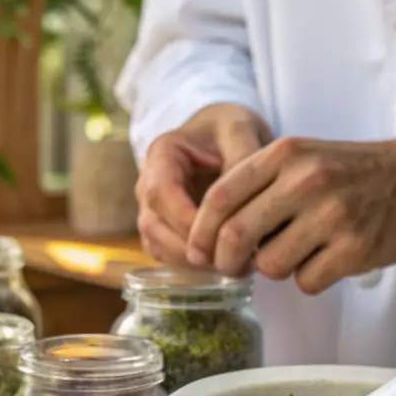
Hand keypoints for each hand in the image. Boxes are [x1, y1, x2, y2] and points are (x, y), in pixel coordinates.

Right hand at [135, 103, 270, 264]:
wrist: (222, 136)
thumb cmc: (229, 129)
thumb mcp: (240, 128)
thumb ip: (243, 155)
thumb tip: (247, 198)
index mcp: (162, 154)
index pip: (161, 193)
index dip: (185, 220)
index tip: (220, 238)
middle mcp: (148, 184)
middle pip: (154, 225)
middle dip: (190, 248)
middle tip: (233, 261)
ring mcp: (152, 209)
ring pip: (158, 245)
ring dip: (193, 263)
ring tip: (236, 268)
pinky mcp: (164, 229)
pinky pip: (169, 255)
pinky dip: (194, 267)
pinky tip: (228, 268)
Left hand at [185, 132, 395, 292]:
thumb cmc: (346, 172)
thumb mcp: (298, 157)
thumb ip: (254, 184)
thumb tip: (209, 236)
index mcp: (285, 154)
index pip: (220, 197)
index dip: (200, 232)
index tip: (197, 251)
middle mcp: (306, 181)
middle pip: (236, 235)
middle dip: (226, 261)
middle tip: (232, 267)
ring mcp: (332, 215)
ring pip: (270, 265)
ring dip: (274, 268)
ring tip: (296, 251)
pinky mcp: (354, 249)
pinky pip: (306, 282)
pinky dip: (309, 279)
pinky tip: (325, 260)